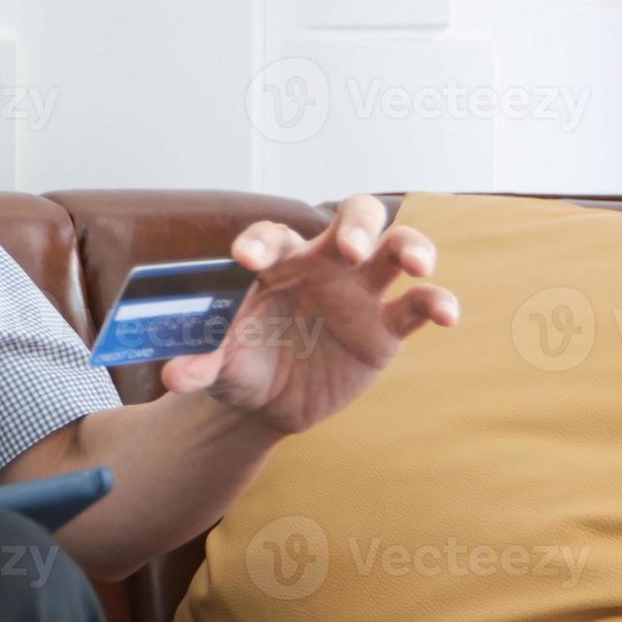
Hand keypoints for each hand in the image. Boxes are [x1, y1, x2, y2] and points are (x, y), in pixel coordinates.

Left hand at [162, 194, 459, 436]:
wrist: (267, 403)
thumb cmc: (238, 364)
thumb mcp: (215, 367)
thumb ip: (198, 364)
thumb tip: (175, 376)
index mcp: (274, 263)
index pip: (269, 238)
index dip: (260, 243)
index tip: (247, 261)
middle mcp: (322, 265)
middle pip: (351, 219)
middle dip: (355, 225)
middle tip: (349, 249)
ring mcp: (358, 293)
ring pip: (394, 249)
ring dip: (410, 247)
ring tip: (414, 263)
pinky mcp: (386, 328)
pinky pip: (418, 305)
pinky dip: (437, 301)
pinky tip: (446, 313)